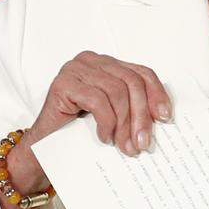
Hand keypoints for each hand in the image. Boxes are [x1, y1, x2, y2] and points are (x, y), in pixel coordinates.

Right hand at [26, 51, 170, 154]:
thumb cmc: (79, 130)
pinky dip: (106, 122)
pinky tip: (105, 137)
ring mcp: (76, 69)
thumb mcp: (114, 115)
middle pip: (132, 83)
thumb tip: (162, 117)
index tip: (165, 118)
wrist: (43, 148)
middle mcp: (93, 60)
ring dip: (125, 123)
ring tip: (125, 145)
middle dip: (141, 115)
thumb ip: (133, 107)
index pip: (142, 73)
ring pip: (117, 92)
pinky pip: (97, 101)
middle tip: (143, 142)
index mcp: (108, 64)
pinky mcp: (64, 83)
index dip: (157, 94)